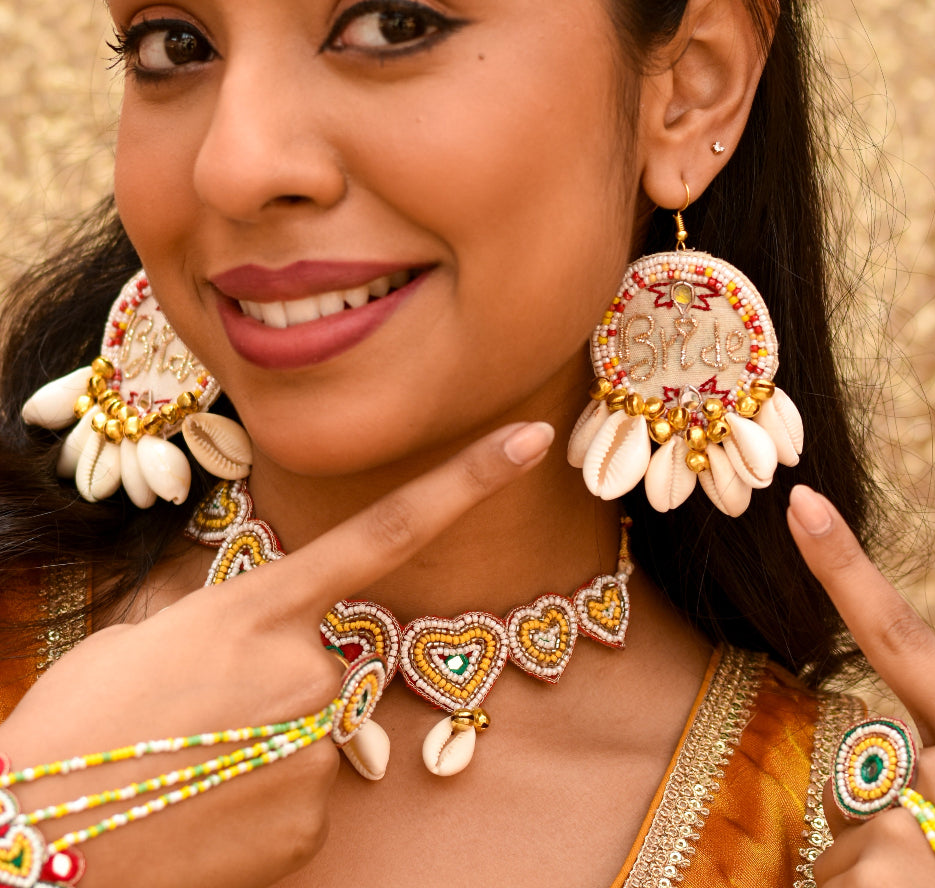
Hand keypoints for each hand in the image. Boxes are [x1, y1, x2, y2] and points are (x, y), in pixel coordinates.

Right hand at [0, 421, 554, 887]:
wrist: (27, 850)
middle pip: (328, 661)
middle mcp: (308, 670)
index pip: (389, 530)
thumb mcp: (141, 641)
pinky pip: (309, 796)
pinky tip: (207, 817)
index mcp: (261, 608)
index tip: (533, 438)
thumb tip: (259, 639)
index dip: (468, 480)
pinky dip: (266, 805)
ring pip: (317, 734)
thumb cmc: (70, 731)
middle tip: (195, 722)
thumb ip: (224, 621)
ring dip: (267, 749)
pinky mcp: (313, 823)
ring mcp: (317, 750)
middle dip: (277, 684)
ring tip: (189, 772)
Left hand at [787, 484, 934, 887]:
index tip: (800, 503)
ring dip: (876, 885)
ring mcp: (917, 822)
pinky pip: (830, 883)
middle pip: (857, 777)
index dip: (842, 566)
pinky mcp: (881, 872)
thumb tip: (864, 781)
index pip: (902, 633)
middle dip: (879, 836)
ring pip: (843, 844)